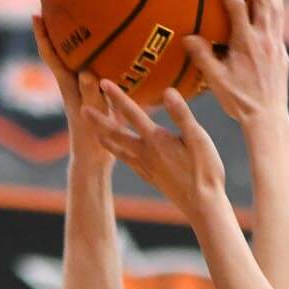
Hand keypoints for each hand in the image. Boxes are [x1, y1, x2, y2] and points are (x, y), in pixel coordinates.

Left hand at [32, 12, 112, 162]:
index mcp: (69, 89)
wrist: (93, 165)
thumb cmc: (91, 144)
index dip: (43, 37)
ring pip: (77, 62)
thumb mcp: (93, 117)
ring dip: (78, 45)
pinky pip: (95, 73)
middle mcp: (73, 87)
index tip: (36, 16)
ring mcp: (84, 93)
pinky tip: (107, 54)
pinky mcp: (96, 99)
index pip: (52, 57)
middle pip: (62, 54)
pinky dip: (97, 60)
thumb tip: (87, 71)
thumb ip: (91, 95)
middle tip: (55, 10)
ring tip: (82, 25)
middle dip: (56, 32)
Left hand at [87, 84, 227, 218]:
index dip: (117, 97)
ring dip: (105, 139)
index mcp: (157, 141)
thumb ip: (182, 114)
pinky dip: (119, 154)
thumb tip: (167, 90)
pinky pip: (129, 162)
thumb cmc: (206, 171)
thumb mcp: (199, 139)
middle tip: (81, 109)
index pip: (132, 113)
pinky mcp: (151, 178)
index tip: (103, 82)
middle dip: (100, 120)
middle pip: (117, 134)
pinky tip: (119, 153)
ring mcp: (147, 168)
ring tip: (94, 132)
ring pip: (120, 150)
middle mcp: (147, 154)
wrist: (203, 207)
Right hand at [183, 0, 288, 127]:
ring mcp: (275, 44)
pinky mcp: (282, 52)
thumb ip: (203, 58)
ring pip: (276, 6)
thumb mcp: (217, 82)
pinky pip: (280, 21)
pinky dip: (278, 4)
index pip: (236, 6)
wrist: (268, 119)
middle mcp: (264, 39)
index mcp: (247, 43)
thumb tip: (188, 38)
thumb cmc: (240, 102)